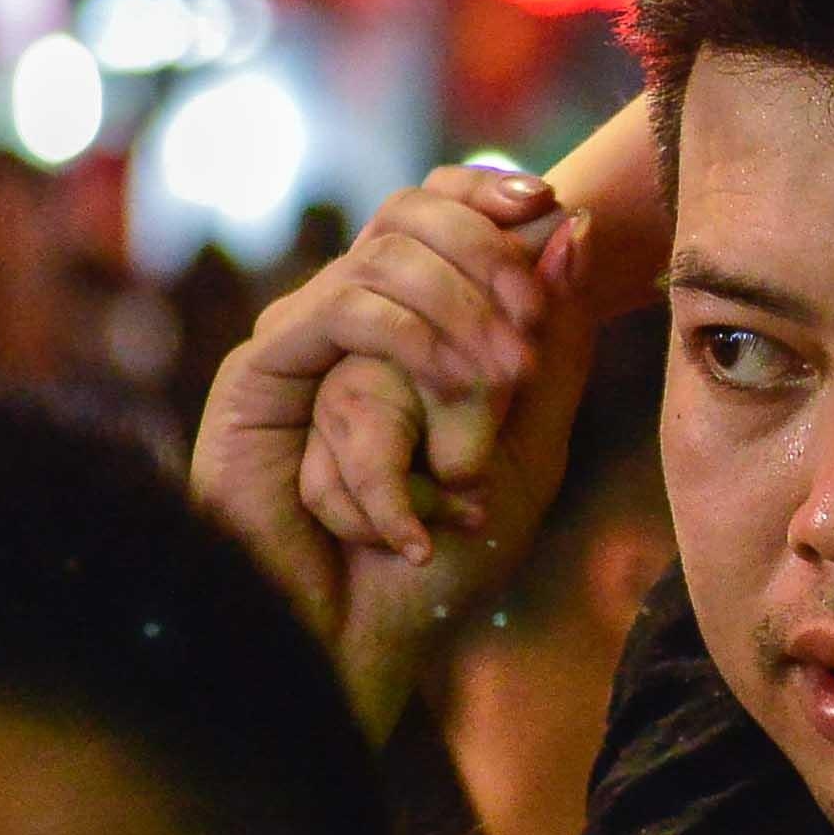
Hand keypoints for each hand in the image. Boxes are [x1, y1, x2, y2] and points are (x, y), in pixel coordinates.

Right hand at [190, 167, 599, 734]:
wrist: (359, 645)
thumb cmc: (442, 561)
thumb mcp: (529, 446)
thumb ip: (556, 345)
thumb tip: (578, 225)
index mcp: (403, 319)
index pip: (435, 206)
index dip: (487, 189)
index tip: (550, 204)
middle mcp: (342, 317)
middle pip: (408, 214)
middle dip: (488, 258)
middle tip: (531, 337)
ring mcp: (296, 341)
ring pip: (385, 265)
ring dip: (460, 321)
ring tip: (502, 387)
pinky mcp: (255, 377)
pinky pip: (341, 313)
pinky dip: (409, 347)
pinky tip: (445, 410)